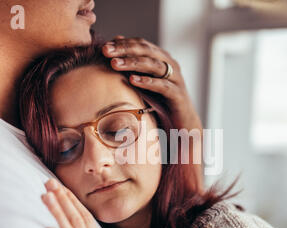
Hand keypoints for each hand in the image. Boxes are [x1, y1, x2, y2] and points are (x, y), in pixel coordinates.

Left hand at [103, 36, 203, 189]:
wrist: (182, 125)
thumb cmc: (161, 103)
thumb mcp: (144, 83)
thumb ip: (132, 68)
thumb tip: (114, 52)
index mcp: (162, 59)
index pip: (141, 44)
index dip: (123, 43)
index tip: (104, 46)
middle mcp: (171, 65)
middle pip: (147, 51)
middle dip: (125, 50)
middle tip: (106, 51)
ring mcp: (176, 79)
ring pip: (154, 65)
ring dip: (133, 63)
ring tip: (115, 64)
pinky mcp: (178, 95)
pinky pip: (162, 86)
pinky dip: (147, 81)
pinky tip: (132, 80)